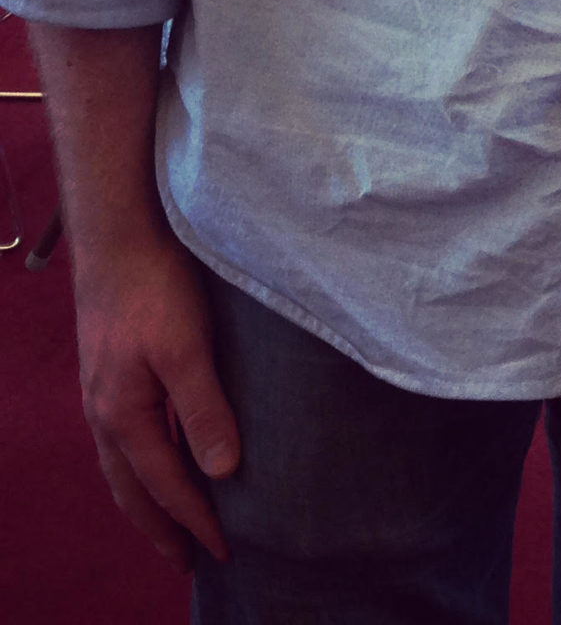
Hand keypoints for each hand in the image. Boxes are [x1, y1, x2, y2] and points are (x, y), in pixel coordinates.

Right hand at [73, 231, 239, 569]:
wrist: (119, 235)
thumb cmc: (156, 287)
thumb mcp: (188, 348)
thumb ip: (204, 409)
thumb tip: (221, 473)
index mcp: (123, 418)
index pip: (166, 486)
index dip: (195, 521)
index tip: (222, 551)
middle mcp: (105, 415)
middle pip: (133, 490)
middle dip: (161, 527)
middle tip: (187, 560)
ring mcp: (103, 395)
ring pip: (124, 467)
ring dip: (148, 500)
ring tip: (172, 522)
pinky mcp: (111, 374)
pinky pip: (124, 440)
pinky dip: (141, 465)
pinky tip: (159, 458)